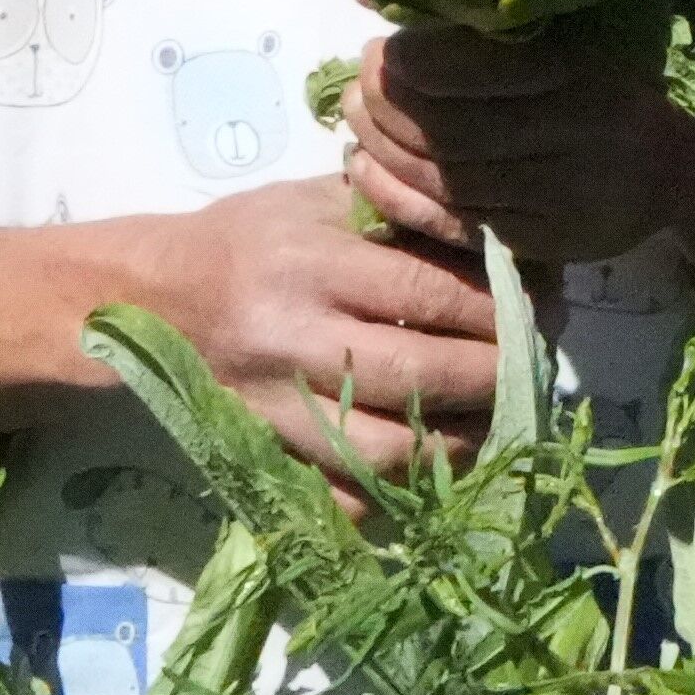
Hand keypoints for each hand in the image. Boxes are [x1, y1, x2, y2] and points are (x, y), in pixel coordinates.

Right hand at [137, 174, 501, 478]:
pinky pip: (335, 493)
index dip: (497, 309)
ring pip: (384, 449)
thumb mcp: (321, 202)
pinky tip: (432, 470)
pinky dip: (393, 492)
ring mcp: (273, 407)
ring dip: (457, 442)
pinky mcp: (260, 451)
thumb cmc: (250, 239)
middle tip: (536, 368)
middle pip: (415, 376)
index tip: (546, 311)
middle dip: (492, 377)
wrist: (148, 297)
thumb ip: (405, 218)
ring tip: (498, 419)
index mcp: (311, 266)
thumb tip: (505, 248)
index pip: (426, 294)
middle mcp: (291, 340)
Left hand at [343, 20, 694, 268]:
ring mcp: (568, 195)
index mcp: (589, 66)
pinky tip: (373, 169)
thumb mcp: (586, 12)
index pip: (470, 68)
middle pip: (448, 128)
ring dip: (385, 151)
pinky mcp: (554, 240)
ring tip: (359, 120)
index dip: (409, 60)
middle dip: (387, 107)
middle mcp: (580, 133)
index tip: (383, 45)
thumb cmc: (640, 62)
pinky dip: (401, 198)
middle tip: (360, 82)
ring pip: (447, 179)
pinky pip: (458, 225)